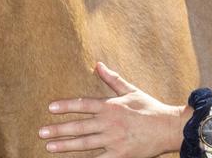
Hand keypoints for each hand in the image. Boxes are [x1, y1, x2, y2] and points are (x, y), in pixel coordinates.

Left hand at [39, 62, 184, 156]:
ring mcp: (114, 140)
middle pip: (79, 126)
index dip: (66, 105)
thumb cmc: (150, 108)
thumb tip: (97, 64)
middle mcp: (110, 123)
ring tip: (50, 146)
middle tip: (41, 131)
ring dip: (66, 145)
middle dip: (59, 129)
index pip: (83, 104)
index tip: (50, 107)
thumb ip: (112, 79)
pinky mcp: (121, 155)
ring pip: (85, 144)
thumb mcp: (131, 91)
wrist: (170, 128)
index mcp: (111, 106)